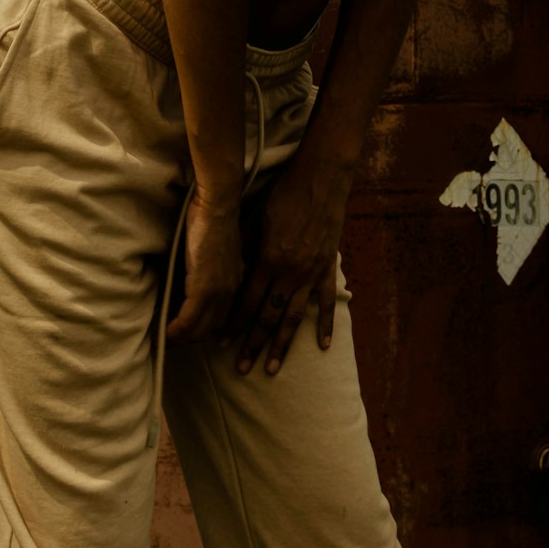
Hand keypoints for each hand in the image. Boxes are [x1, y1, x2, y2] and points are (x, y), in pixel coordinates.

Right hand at [165, 193, 242, 345]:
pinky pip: (187, 320)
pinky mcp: (203, 288)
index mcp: (233, 284)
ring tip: (162, 339)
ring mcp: (217, 292)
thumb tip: (190, 281)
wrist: (217, 206)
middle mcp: (229, 292)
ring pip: (198, 329)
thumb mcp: (216, 252)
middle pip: (208, 329)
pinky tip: (162, 333)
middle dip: (188, 339)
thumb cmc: (213, 220)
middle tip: (168, 339)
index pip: (218, 319)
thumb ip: (208, 270)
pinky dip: (174, 330)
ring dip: (179, 338)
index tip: (183, 334)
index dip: (200, 330)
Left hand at [226, 156, 349, 374]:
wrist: (321, 179)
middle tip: (241, 368)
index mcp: (268, 259)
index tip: (220, 342)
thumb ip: (246, 247)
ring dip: (282, 344)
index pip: (247, 301)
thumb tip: (230, 270)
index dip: (233, 323)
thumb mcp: (256, 217)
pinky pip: (326, 303)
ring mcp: (311, 273)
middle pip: (268, 316)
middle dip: (253, 343)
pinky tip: (322, 346)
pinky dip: (325, 326)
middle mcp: (290, 273)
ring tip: (272, 367)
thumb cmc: (284, 193)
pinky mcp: (327, 268)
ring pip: (294, 317)